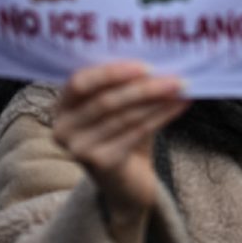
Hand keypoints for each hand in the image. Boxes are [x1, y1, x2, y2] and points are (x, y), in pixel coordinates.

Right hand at [52, 62, 188, 221]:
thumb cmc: (121, 133)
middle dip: (143, 88)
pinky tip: (178, 106)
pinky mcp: (100, 164)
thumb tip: (158, 61)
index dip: (111, 72)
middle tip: (174, 78)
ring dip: (156, 101)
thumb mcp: (116, 105)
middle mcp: (63, 128)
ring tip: (179, 89)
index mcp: (61, 105)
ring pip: (124, 117)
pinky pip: (135, 134)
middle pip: (105, 101)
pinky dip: (160, 117)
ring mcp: (79, 149)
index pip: (79, 82)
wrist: (125, 181)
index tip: (145, 66)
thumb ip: (123, 85)